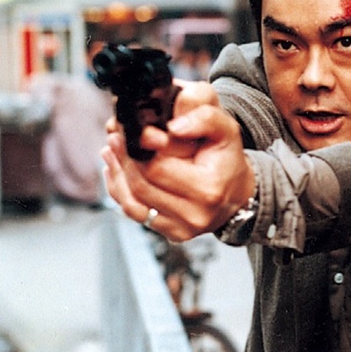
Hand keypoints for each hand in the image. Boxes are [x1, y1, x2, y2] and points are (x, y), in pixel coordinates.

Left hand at [102, 80, 255, 240]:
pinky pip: (135, 212)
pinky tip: (116, 170)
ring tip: (113, 149)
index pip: (158, 169)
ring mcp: (182, 228)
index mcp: (208, 189)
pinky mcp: (172, 233)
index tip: (130, 130)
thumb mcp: (226, 130)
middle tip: (116, 135)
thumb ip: (205, 119)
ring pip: (132, 201)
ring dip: (118, 172)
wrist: (237, 193)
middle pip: (142, 184)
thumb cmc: (228, 159)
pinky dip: (120, 190)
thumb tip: (174, 126)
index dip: (139, 148)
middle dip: (124, 157)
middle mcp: (195, 214)